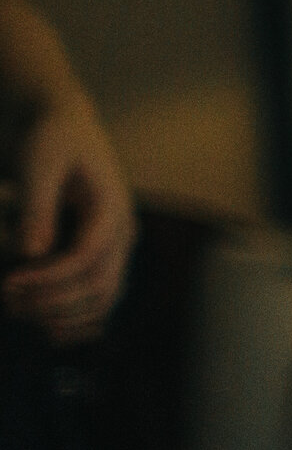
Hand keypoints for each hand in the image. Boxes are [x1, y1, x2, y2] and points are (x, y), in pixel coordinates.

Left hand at [3, 92, 134, 343]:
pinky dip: (75, 314)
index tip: (9, 282)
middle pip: (100, 285)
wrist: (63, 122)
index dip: (49, 278)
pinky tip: (47, 328)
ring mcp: (115, 243)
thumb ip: (37, 206)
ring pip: (102, 297)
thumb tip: (32, 254)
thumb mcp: (38, 162)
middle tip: (8, 302)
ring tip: (17, 309)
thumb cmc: (50, 136)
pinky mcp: (101, 250)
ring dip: (62, 312)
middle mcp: (121, 231)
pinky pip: (97, 293)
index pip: (88, 258)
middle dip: (53, 301)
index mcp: (112, 208)